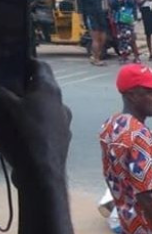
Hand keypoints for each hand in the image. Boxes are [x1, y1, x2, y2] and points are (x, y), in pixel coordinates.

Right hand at [0, 60, 71, 182]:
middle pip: (41, 87)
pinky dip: (30, 124)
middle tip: (5, 88)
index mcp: (49, 90)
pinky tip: (16, 132)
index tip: (9, 63)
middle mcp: (60, 104)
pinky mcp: (60, 140)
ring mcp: (63, 123)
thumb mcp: (2, 106)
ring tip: (7, 110)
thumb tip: (1, 86)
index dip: (24, 61)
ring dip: (26, 106)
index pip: (40, 66)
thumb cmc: (22, 133)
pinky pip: (43, 126)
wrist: (41, 172)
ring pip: (43, 108)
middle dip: (22, 86)